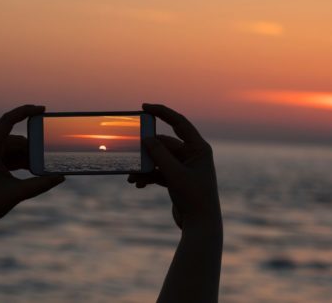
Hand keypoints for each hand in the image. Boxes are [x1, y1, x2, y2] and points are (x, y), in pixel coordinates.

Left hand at [0, 105, 64, 229]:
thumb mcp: (18, 192)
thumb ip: (41, 184)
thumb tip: (61, 177)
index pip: (7, 120)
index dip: (25, 111)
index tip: (43, 109)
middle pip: (16, 138)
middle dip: (33, 147)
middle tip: (48, 155)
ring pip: (16, 148)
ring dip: (30, 156)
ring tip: (42, 167)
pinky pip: (13, 156)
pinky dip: (25, 162)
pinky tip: (35, 171)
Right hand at [128, 104, 220, 228]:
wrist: (200, 225)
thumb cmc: (194, 198)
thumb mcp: (175, 174)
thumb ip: (160, 154)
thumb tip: (146, 138)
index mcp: (198, 148)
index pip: (179, 123)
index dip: (162, 112)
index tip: (144, 107)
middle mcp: (192, 155)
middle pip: (164, 144)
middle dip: (147, 151)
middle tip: (130, 154)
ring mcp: (184, 167)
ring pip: (159, 159)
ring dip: (145, 166)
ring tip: (132, 177)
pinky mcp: (177, 179)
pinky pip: (159, 172)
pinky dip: (148, 176)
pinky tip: (138, 184)